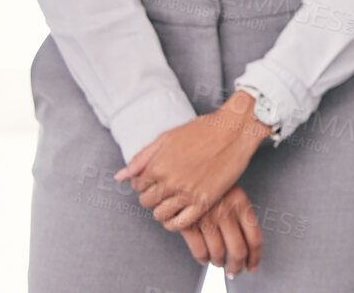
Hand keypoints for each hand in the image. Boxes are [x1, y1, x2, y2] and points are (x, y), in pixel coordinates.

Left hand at [115, 92, 272, 229]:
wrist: (234, 130)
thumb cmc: (202, 130)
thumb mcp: (167, 138)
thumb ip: (141, 159)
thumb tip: (119, 177)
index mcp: (157, 165)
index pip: (137, 186)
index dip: (145, 182)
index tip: (157, 179)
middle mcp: (169, 181)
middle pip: (147, 202)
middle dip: (153, 196)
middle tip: (166, 189)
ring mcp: (187, 193)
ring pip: (160, 214)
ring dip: (163, 209)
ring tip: (173, 200)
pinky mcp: (204, 201)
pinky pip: (180, 223)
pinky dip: (175, 223)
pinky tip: (179, 214)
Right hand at [178, 184, 262, 276]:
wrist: (186, 163)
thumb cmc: (211, 176)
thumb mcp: (233, 187)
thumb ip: (241, 211)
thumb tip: (249, 242)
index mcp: (241, 203)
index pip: (255, 238)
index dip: (255, 257)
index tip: (253, 265)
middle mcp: (226, 213)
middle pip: (238, 251)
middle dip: (237, 266)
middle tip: (235, 270)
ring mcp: (206, 219)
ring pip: (218, 254)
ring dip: (219, 262)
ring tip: (219, 262)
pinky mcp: (188, 224)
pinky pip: (199, 251)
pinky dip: (203, 259)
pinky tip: (204, 258)